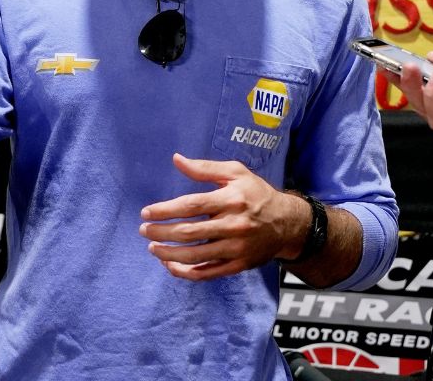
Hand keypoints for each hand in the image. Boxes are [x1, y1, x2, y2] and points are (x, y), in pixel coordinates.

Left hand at [140, 153, 306, 280]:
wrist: (288, 223)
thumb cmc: (257, 194)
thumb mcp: (236, 173)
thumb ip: (205, 168)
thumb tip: (177, 159)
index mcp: (231, 199)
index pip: (192, 206)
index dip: (165, 210)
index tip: (146, 213)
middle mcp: (234, 225)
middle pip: (190, 232)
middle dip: (161, 232)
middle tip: (144, 230)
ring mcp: (236, 248)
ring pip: (195, 256)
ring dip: (168, 254)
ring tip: (152, 248)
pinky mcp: (238, 265)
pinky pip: (207, 273)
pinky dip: (185, 272)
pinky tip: (170, 265)